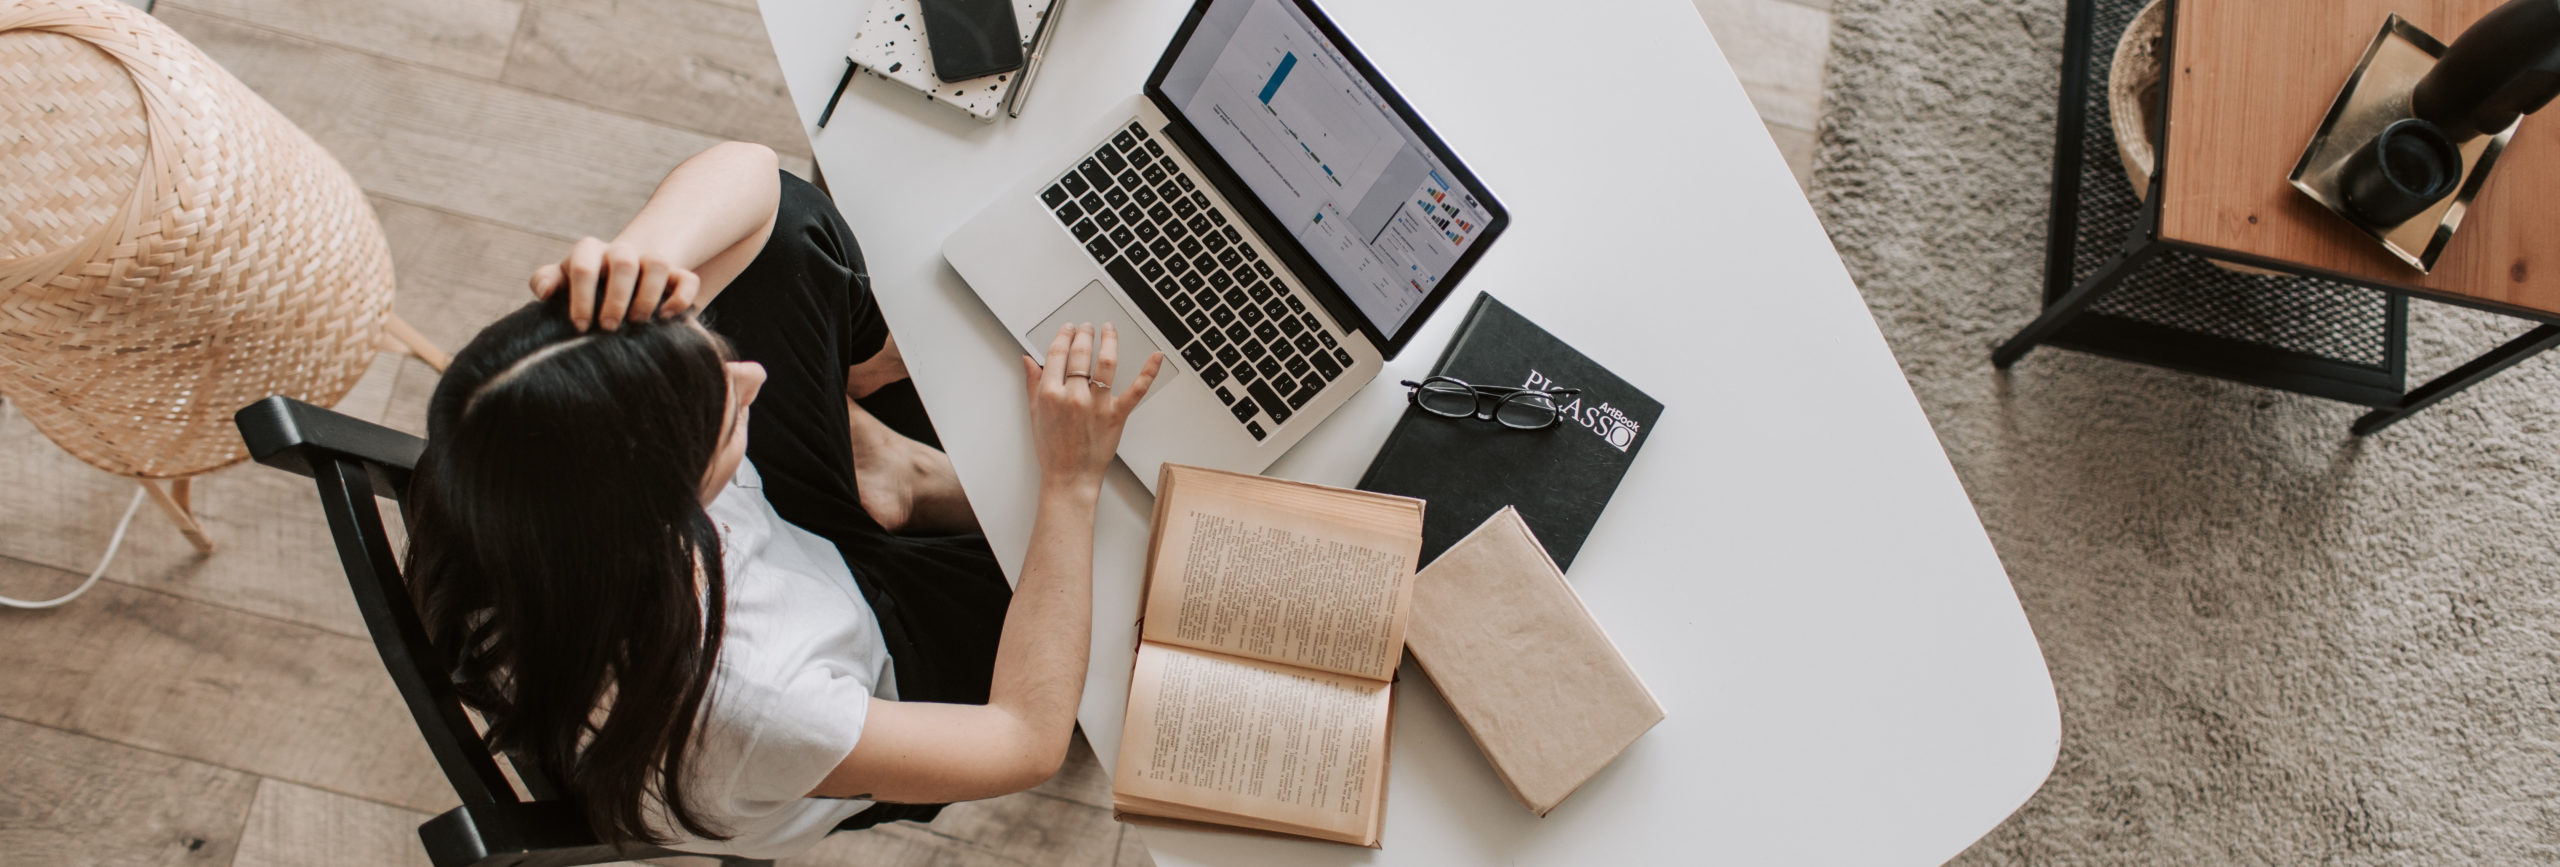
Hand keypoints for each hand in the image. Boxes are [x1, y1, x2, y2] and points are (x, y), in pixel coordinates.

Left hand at [529, 237, 703, 330]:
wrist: (620, 276)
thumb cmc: (585, 287)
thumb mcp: (563, 281)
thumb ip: (546, 280)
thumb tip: (544, 291)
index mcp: (589, 251)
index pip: (583, 266)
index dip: (581, 297)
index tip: (580, 326)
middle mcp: (621, 251)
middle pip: (623, 262)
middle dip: (616, 298)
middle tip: (608, 327)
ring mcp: (650, 260)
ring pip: (657, 264)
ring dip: (647, 297)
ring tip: (637, 323)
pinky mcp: (677, 274)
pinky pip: (687, 279)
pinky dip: (681, 299)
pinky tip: (666, 317)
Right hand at [1020, 323, 1163, 492]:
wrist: (1069, 477)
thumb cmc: (1053, 450)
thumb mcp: (1035, 414)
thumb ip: (1033, 384)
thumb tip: (1028, 360)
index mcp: (1050, 394)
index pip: (1057, 353)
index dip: (1063, 335)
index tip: (1068, 328)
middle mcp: (1074, 396)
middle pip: (1080, 353)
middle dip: (1084, 334)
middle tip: (1088, 326)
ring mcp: (1097, 405)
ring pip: (1106, 362)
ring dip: (1108, 340)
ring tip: (1109, 329)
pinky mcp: (1117, 415)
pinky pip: (1136, 389)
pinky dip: (1149, 371)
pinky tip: (1156, 356)